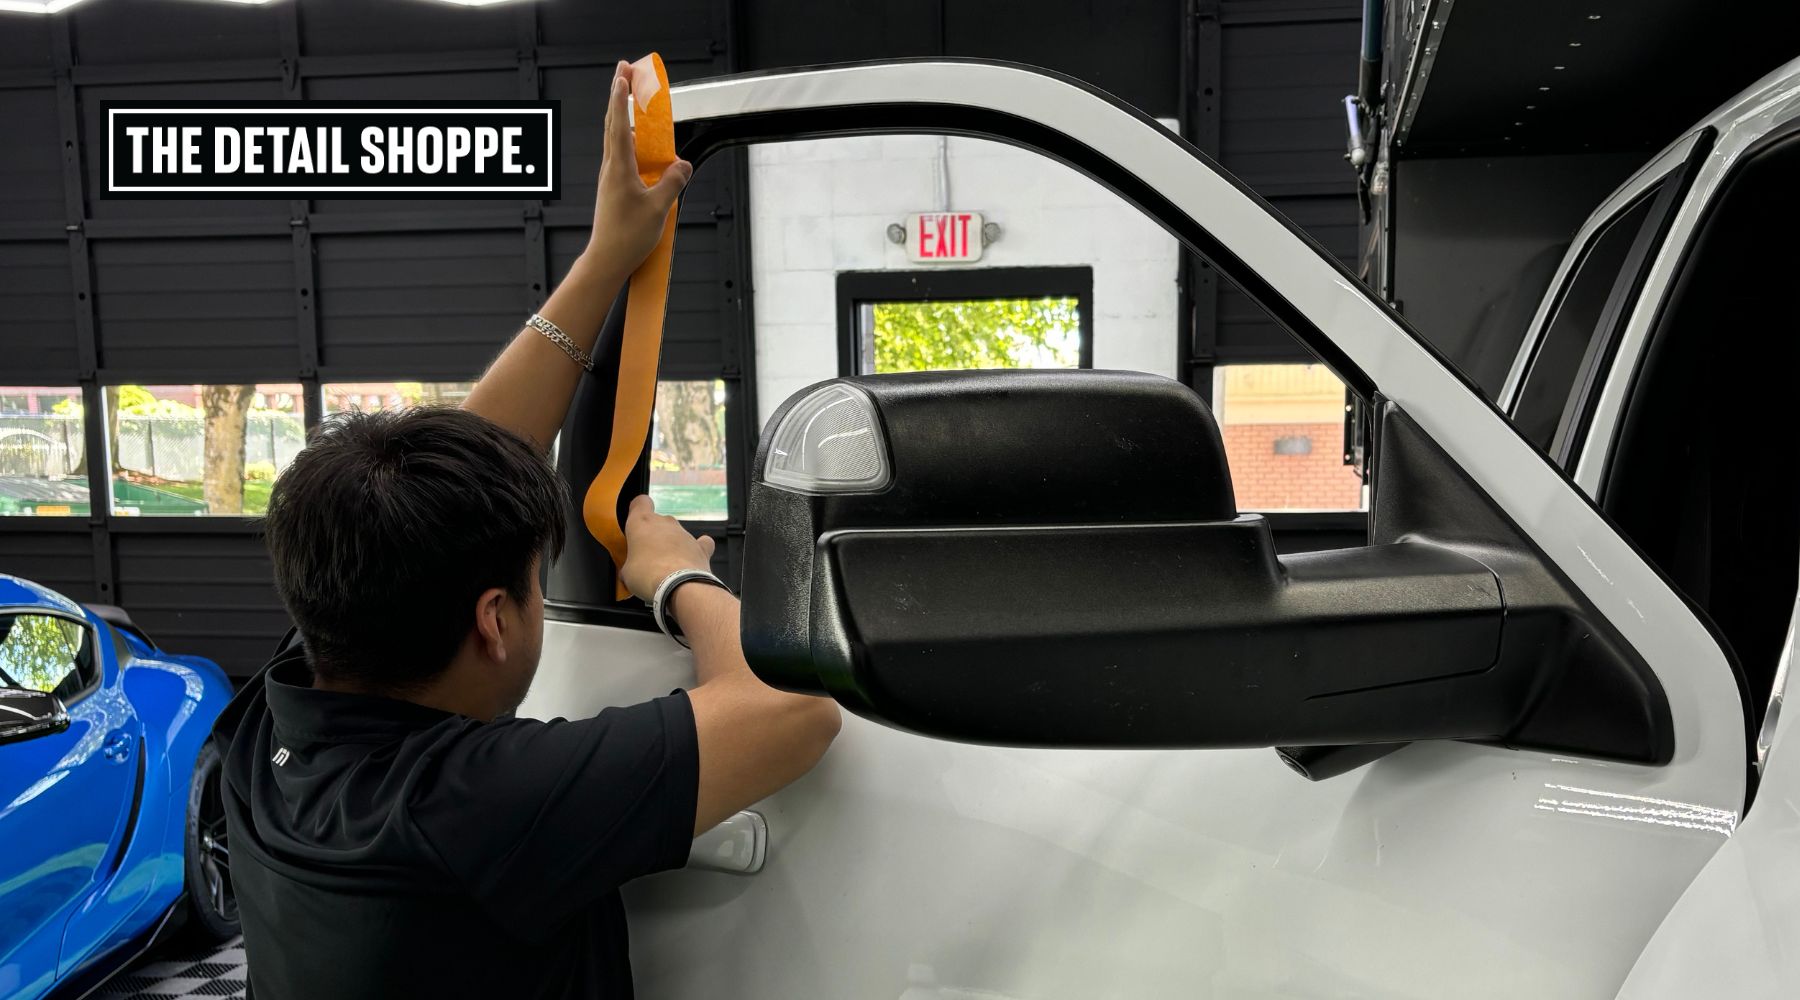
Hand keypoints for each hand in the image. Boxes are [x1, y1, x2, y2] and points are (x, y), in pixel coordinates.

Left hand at [581, 61, 693, 279]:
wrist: (606, 260)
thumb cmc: (628, 237)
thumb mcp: (659, 208)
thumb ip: (673, 182)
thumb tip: (682, 165)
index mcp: (619, 168)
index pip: (619, 124)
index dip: (621, 97)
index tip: (623, 75)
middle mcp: (610, 168)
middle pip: (613, 123)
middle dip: (619, 96)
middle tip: (625, 73)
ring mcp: (610, 178)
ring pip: (616, 139)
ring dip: (624, 116)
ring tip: (634, 101)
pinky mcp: (613, 188)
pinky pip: (621, 156)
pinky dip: (629, 141)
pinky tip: (639, 144)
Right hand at [619, 495, 715, 599]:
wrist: (680, 586)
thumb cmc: (648, 575)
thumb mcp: (627, 573)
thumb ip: (629, 566)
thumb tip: (629, 573)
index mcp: (642, 523)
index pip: (640, 502)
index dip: (637, 510)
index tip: (634, 521)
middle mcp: (665, 522)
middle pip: (658, 521)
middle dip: (653, 536)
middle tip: (647, 556)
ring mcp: (684, 534)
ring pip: (676, 533)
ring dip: (672, 545)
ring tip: (666, 567)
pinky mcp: (701, 547)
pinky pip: (700, 544)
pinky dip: (696, 550)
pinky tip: (690, 561)